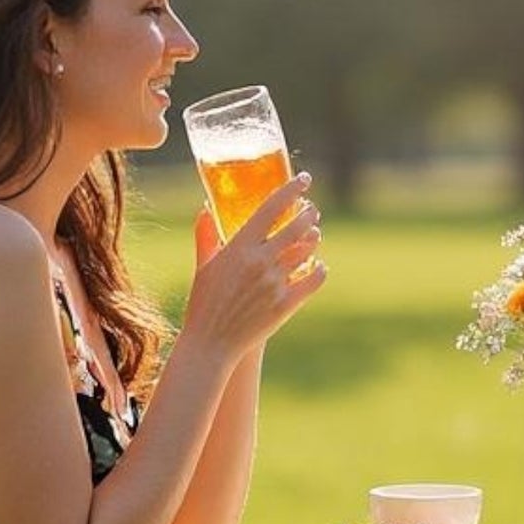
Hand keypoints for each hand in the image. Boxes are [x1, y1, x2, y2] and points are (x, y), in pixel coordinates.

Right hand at [181, 171, 325, 360]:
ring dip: (314, 239)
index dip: (291, 190)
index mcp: (239, 247)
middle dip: (308, 213)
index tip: (303, 179)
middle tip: (311, 209)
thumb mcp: (204, 266)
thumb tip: (205, 209)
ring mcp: (275, 283)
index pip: (271, 208)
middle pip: (296, 226)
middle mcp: (260, 261)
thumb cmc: (204, 303)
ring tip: (314, 234)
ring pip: (307, 251)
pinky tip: (319, 266)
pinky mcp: (286, 304)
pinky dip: (319, 270)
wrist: (212, 343)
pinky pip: (313, 280)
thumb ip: (206, 235)